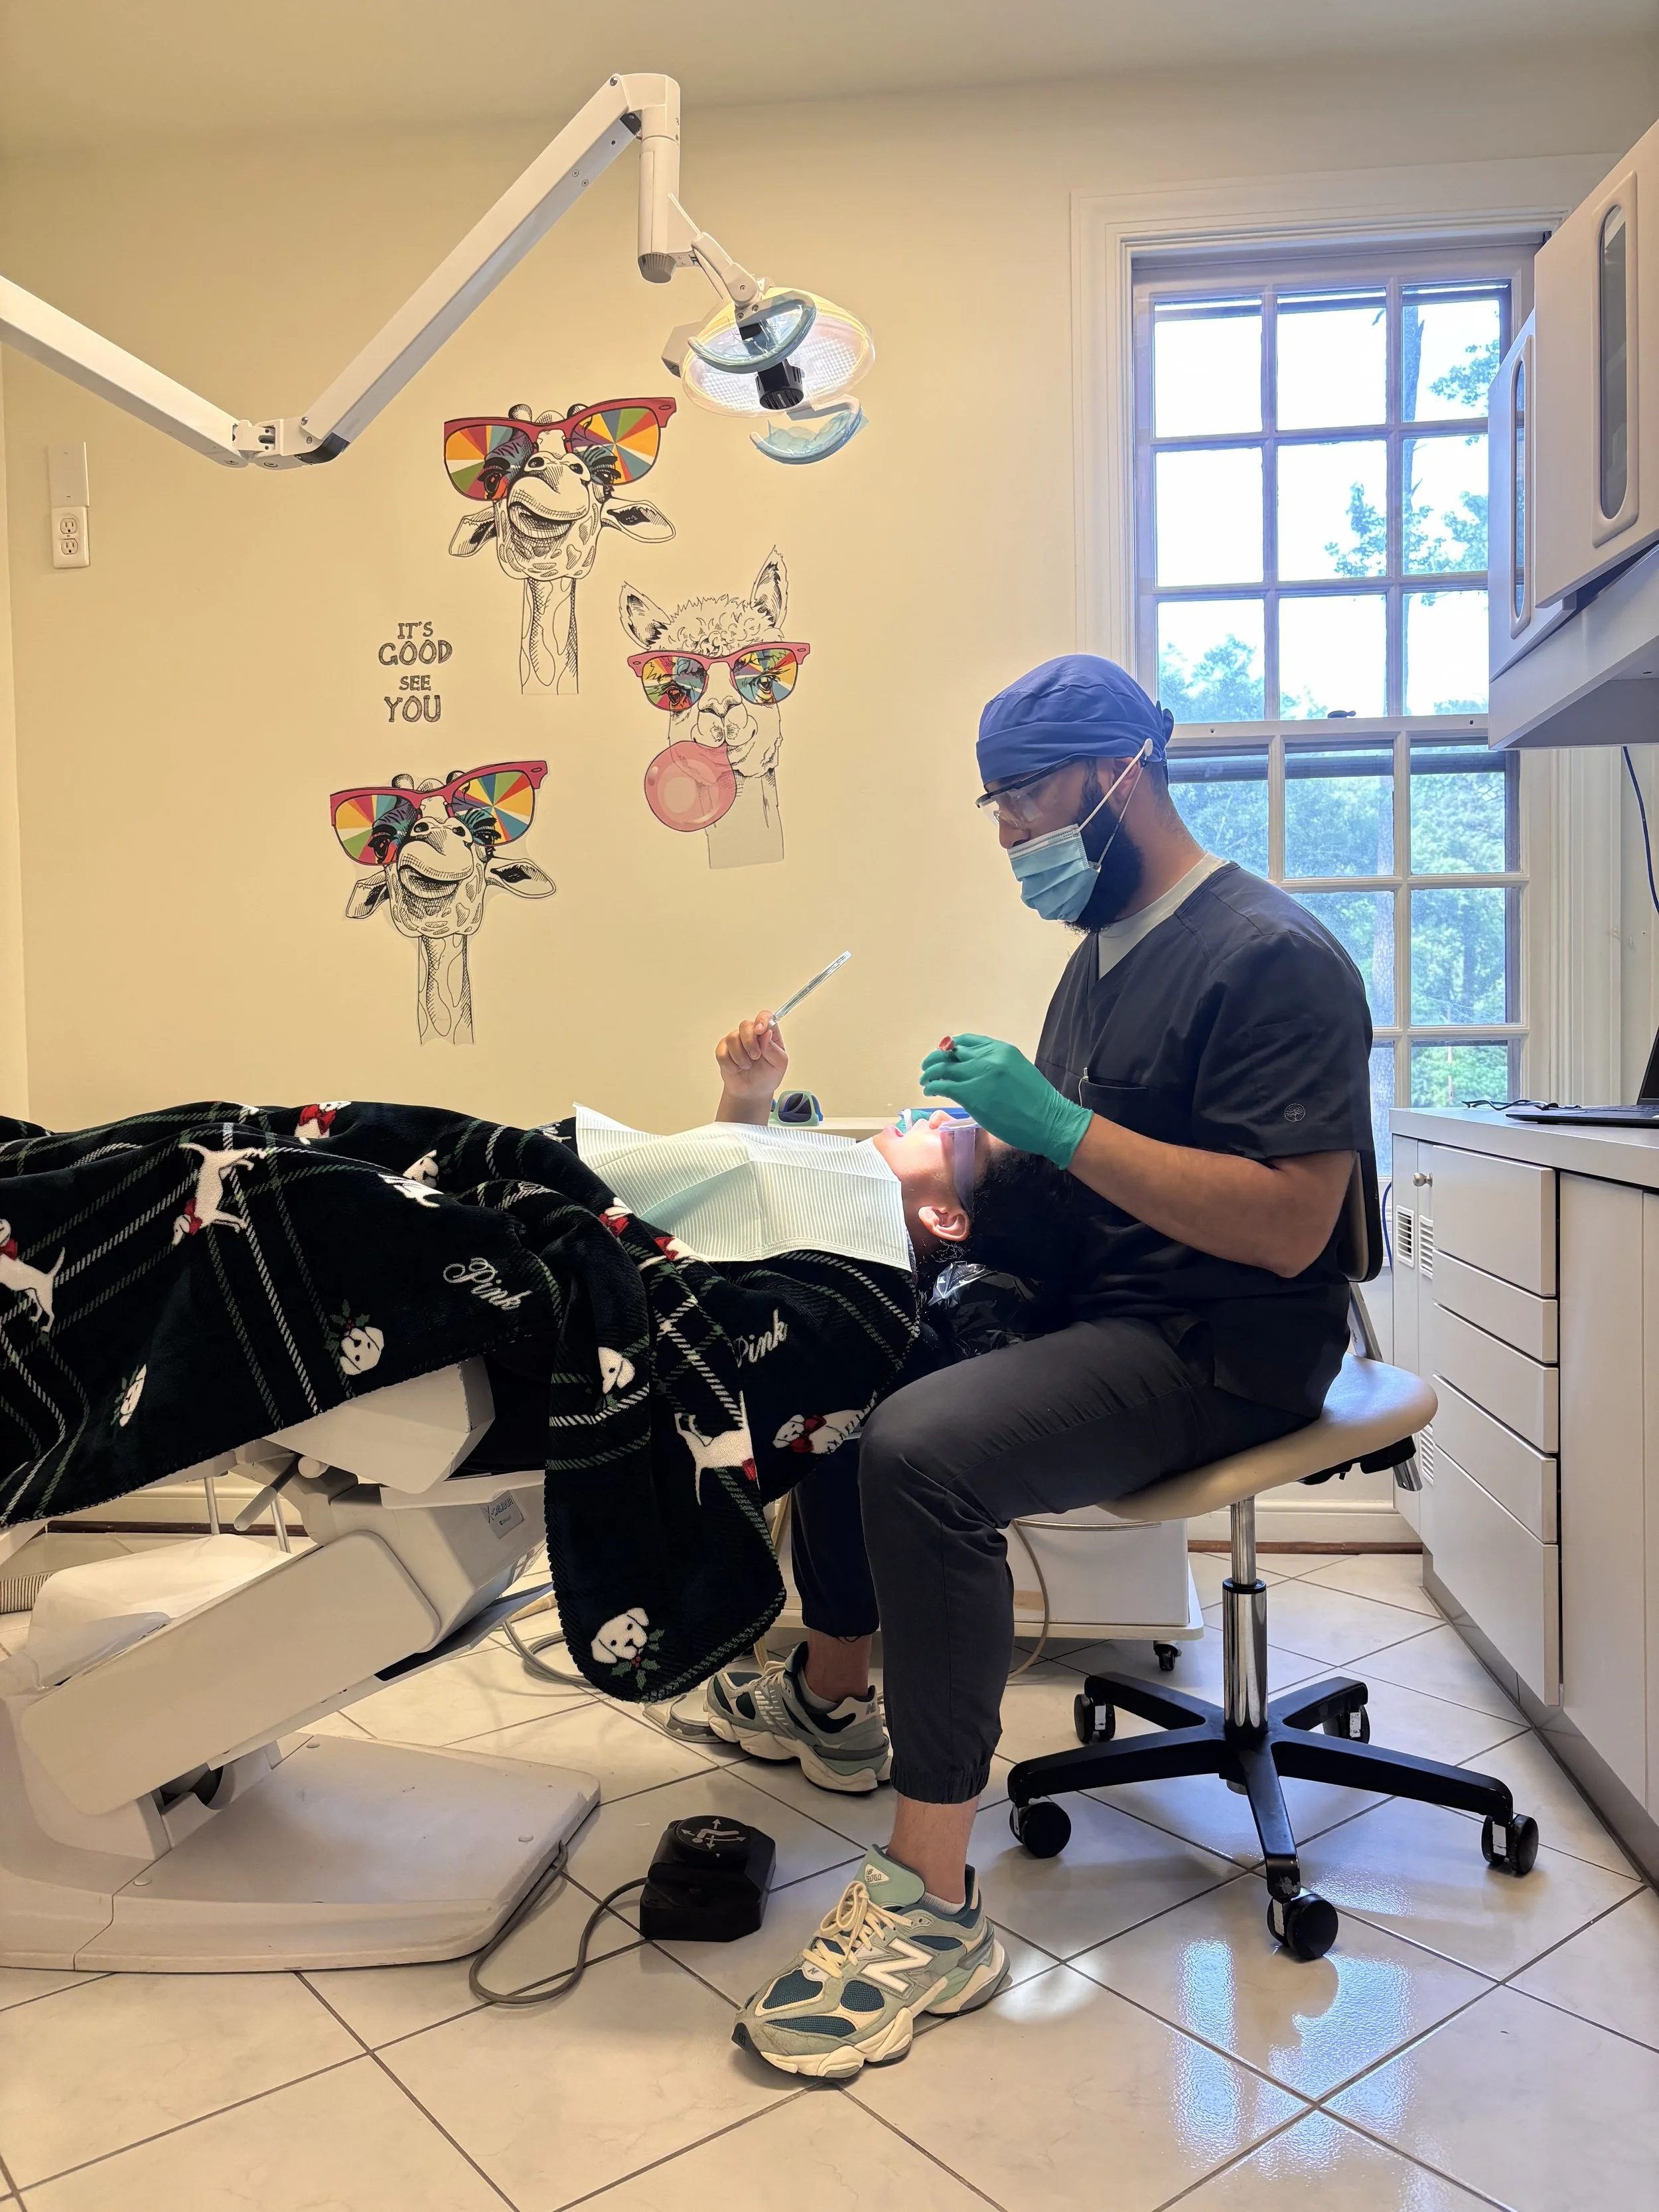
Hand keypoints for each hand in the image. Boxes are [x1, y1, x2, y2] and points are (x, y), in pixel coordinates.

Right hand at [716, 1008, 788, 1124]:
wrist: (752, 1092)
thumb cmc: (768, 1076)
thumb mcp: (778, 1065)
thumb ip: (773, 1049)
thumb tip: (766, 1033)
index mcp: (768, 1034)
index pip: (765, 1016)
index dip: (762, 1020)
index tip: (759, 1030)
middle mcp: (752, 1034)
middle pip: (745, 1025)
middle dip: (749, 1042)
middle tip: (755, 1056)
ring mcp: (736, 1041)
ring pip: (732, 1038)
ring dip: (740, 1056)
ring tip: (747, 1066)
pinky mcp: (724, 1050)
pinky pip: (722, 1052)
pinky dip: (730, 1064)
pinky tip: (737, 1069)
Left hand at [919, 1033, 1092, 1167]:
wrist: (1049, 1120)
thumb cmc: (1038, 1102)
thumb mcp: (1018, 1071)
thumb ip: (996, 1067)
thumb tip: (974, 1070)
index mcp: (1001, 1049)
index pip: (966, 1041)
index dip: (950, 1047)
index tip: (943, 1055)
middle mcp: (988, 1057)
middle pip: (951, 1052)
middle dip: (935, 1059)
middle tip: (927, 1069)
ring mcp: (979, 1074)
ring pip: (943, 1068)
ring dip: (930, 1074)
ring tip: (926, 1081)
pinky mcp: (971, 1094)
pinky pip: (943, 1085)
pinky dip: (932, 1087)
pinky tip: (930, 1092)